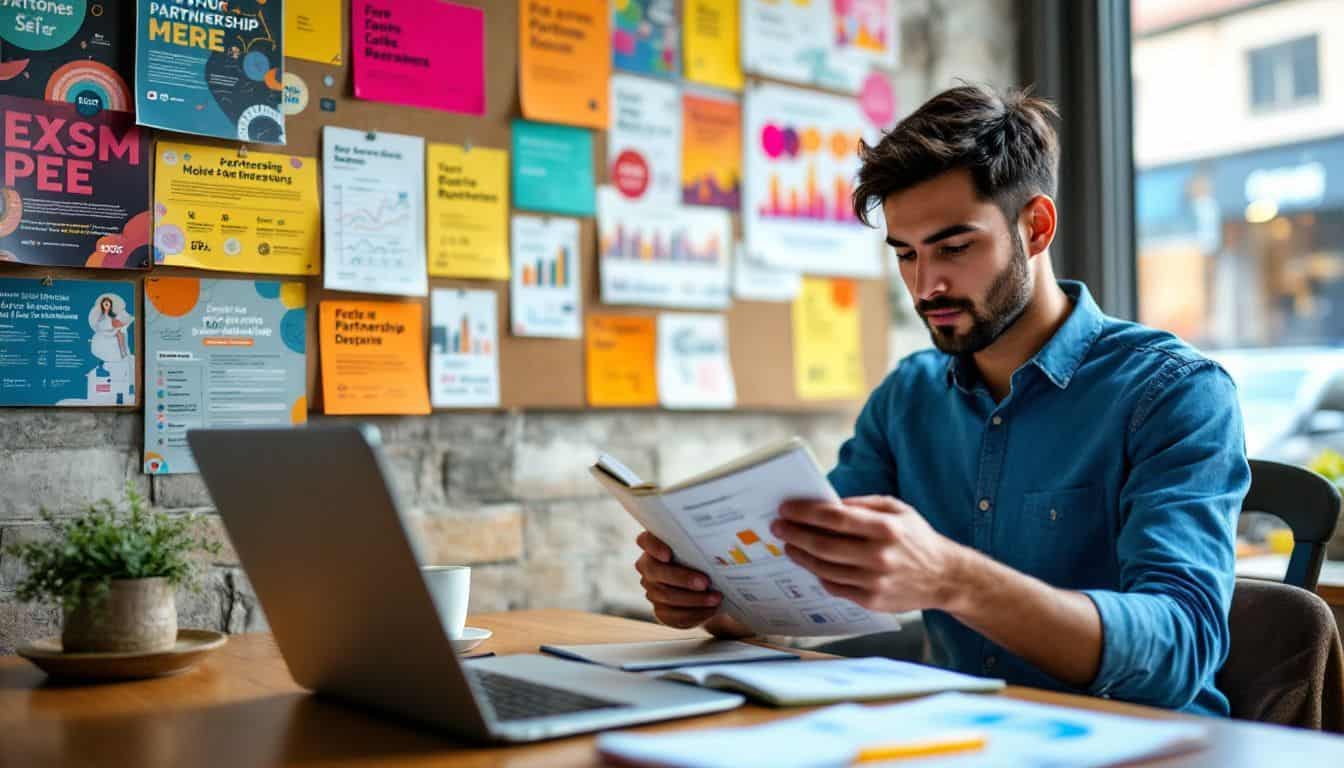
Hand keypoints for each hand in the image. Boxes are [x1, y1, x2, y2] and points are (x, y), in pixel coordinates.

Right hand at [634, 531, 724, 628]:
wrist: (706, 586)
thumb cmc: (703, 558)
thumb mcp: (701, 547)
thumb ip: (701, 543)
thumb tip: (722, 542)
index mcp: (655, 545)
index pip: (646, 540)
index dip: (654, 547)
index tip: (668, 555)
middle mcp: (648, 566)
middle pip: (656, 571)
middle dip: (682, 578)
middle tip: (704, 582)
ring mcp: (652, 589)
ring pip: (667, 595)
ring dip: (694, 598)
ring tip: (715, 598)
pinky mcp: (661, 610)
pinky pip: (674, 615)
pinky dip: (695, 613)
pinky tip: (710, 609)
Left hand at [770, 495, 966, 612]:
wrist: (945, 577)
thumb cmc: (917, 538)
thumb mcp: (896, 509)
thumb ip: (862, 505)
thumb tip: (826, 503)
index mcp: (885, 527)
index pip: (834, 518)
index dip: (805, 512)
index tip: (785, 509)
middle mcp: (878, 555)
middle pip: (823, 545)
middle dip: (794, 534)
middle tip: (778, 527)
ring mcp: (874, 581)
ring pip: (824, 568)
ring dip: (800, 555)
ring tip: (789, 545)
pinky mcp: (871, 601)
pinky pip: (834, 587)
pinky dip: (818, 574)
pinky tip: (811, 563)